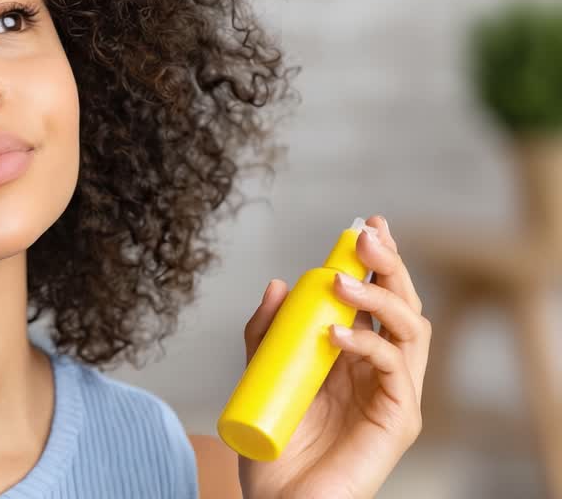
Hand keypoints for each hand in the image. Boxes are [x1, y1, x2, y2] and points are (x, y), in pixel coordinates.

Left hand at [238, 215, 430, 498]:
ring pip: (411, 329)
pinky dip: (369, 344)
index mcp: (356, 356)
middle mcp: (382, 370)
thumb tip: (276, 284)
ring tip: (343, 280)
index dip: (377, 261)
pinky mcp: (399, 420)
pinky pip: (394, 371)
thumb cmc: (275, 445)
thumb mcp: (260, 376)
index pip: (377, 299)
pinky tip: (335, 333)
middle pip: (403, 305)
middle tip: (365, 236)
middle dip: (388, 265)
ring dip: (381, 297)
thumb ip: (266, 334)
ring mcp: (395, 394)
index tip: (365, 225)